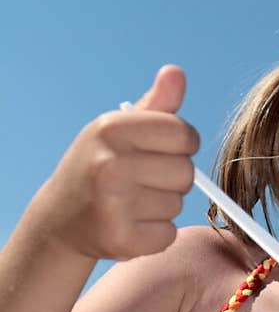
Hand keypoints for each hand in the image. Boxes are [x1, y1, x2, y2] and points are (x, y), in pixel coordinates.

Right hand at [40, 65, 198, 261]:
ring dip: (162, 206)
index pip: (184, 134)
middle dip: (173, 177)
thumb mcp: (120, 129)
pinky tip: (130, 223)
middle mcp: (109, 164)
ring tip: (131, 201)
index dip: (182, 144)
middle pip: (186, 172)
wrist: (60, 218)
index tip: (163, 150)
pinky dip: (156, 233)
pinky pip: (168, 234)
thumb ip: (156, 105)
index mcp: (111, 129)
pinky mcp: (120, 239)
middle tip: (143, 180)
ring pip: (177, 204)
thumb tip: (176, 72)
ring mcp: (113, 204)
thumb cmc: (99, 165)